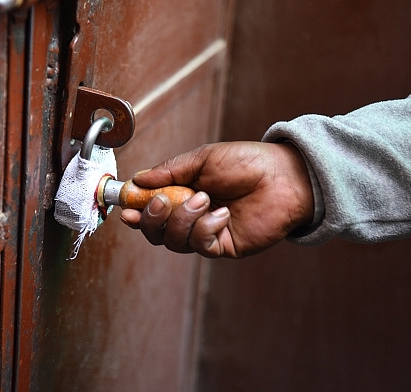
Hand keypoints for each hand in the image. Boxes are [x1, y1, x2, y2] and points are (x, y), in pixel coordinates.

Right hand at [119, 142, 313, 257]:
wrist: (284, 176)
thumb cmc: (248, 163)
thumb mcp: (203, 159)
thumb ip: (170, 171)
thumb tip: (138, 179)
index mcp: (183, 193)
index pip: (151, 209)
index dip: (136, 211)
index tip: (126, 208)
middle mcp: (191, 215)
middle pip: (157, 232)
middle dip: (152, 219)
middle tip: (160, 202)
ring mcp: (206, 232)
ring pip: (175, 240)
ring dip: (183, 219)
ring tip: (204, 199)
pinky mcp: (223, 245)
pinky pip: (201, 245)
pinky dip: (205, 229)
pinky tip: (222, 214)